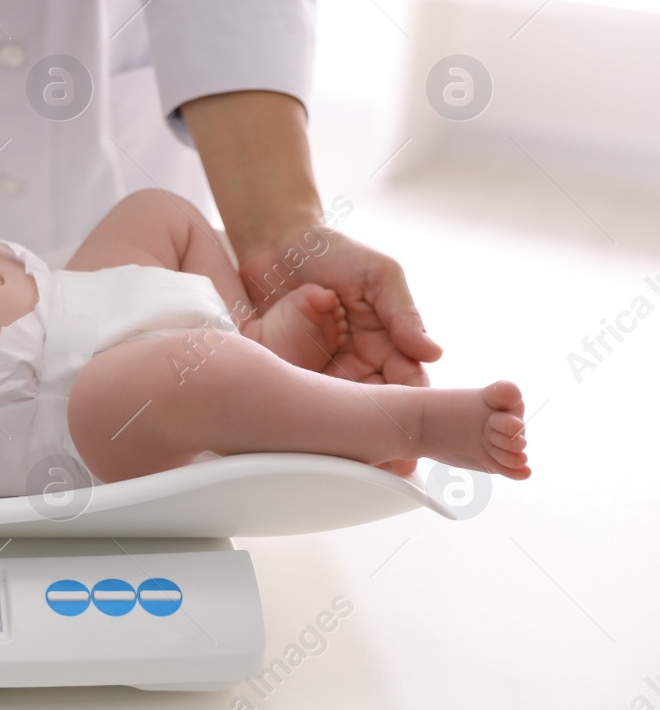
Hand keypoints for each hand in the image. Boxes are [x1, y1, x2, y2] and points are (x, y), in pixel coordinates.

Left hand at [238, 226, 442, 475]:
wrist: (277, 239)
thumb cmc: (335, 251)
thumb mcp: (378, 275)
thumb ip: (402, 313)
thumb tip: (433, 352)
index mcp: (385, 347)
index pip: (407, 389)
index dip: (414, 416)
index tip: (416, 443)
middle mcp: (355, 366)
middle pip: (372, 412)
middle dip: (378, 439)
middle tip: (386, 470)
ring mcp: (320, 370)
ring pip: (334, 415)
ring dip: (339, 439)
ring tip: (346, 465)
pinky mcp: (285, 369)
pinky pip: (293, 399)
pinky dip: (298, 419)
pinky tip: (301, 441)